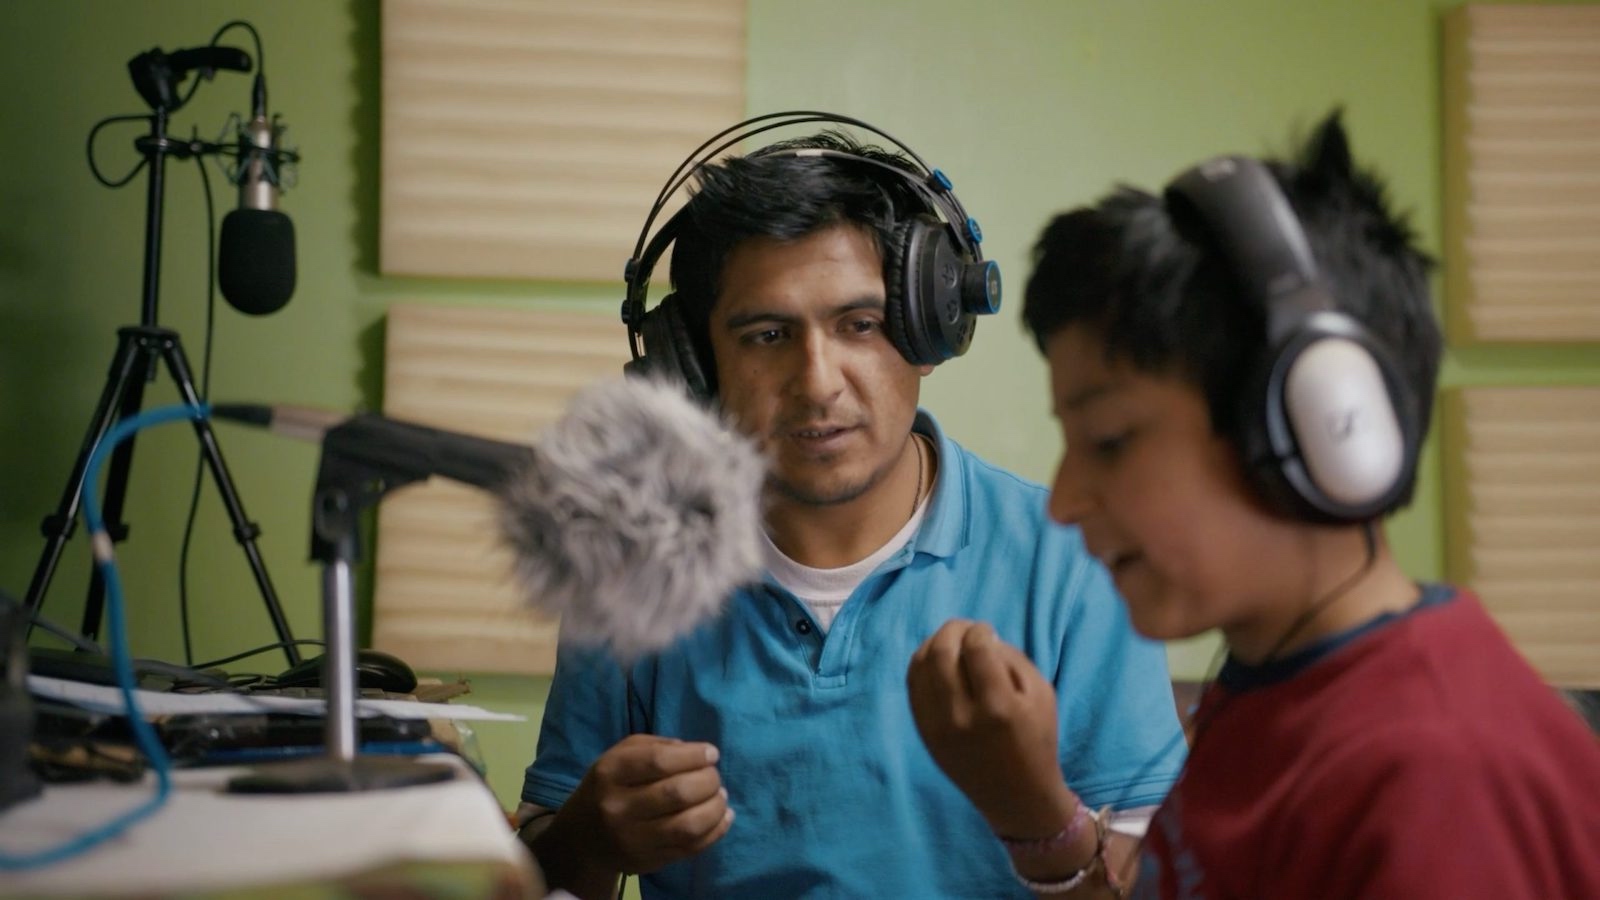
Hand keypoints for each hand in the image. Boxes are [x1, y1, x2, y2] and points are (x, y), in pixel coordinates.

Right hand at [554, 734, 733, 874]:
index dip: (693, 756)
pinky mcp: (647, 862)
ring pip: (688, 826)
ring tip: (721, 796)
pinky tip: (723, 817)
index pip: (659, 761)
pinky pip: (690, 848)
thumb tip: (698, 753)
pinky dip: (715, 831)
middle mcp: (618, 808)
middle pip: (678, 793)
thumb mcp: (621, 755)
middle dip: (708, 781)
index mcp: (610, 773)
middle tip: (714, 776)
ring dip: (715, 808)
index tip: (712, 754)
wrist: (582, 836)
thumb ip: (657, 746)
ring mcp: (632, 839)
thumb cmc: (610, 785)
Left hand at [907, 619, 1076, 836]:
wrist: (1016, 795)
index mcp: (998, 707)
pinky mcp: (924, 733)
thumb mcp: (1042, 695)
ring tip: (951, 641)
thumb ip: (1012, 659)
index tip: (986, 632)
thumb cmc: (1036, 740)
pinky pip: (912, 685)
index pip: (976, 649)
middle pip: (941, 652)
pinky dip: (921, 664)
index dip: (979, 631)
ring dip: (934, 642)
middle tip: (965, 629)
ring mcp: (937, 726)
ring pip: (920, 666)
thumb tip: (979, 637)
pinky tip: (937, 660)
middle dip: (953, 629)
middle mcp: (962, 716)